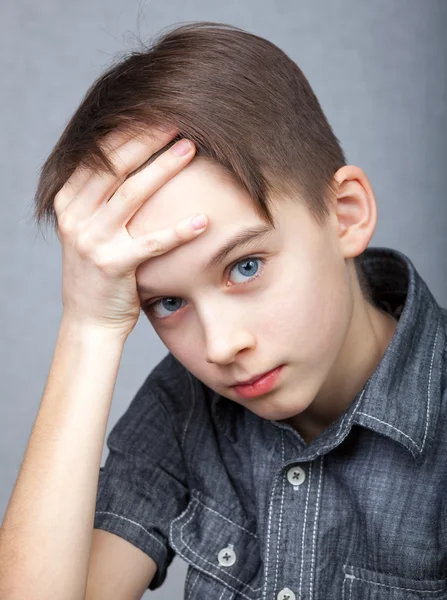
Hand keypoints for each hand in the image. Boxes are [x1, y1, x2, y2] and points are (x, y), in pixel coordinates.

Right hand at [54, 126, 206, 338]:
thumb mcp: (89, 229)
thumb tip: (130, 160)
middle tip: (177, 119)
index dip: (126, 131)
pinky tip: (203, 219)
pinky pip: (152, 242)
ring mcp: (92, 241)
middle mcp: (75, 217)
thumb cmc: (98, 271)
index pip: (97, 156)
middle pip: (113, 167)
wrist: (89, 320)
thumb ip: (101, 199)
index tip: (153, 112)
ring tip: (190, 148)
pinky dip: (179, 231)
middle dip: (146, 139)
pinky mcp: (113, 266)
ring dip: (163, 168)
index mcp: (68, 202)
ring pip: (131, 194)